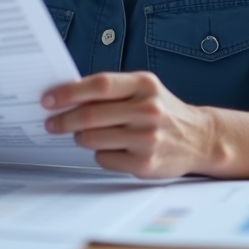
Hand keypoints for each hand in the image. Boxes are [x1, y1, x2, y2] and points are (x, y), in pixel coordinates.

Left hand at [42, 71, 212, 178]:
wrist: (200, 138)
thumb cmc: (162, 110)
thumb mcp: (144, 89)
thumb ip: (111, 90)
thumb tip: (66, 94)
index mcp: (145, 84)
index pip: (99, 85)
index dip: (69, 92)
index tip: (48, 99)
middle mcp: (148, 109)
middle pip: (91, 115)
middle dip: (64, 120)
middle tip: (51, 123)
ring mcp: (148, 138)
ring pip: (93, 139)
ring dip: (80, 137)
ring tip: (83, 134)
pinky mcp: (146, 163)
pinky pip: (104, 159)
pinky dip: (99, 153)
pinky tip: (110, 148)